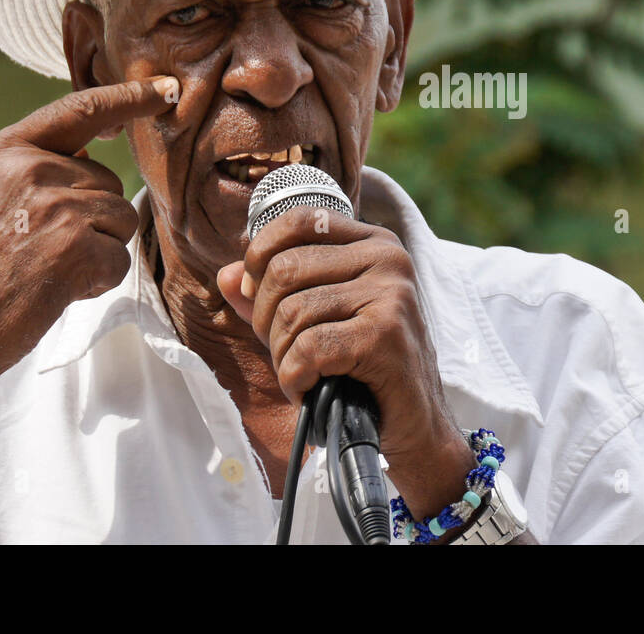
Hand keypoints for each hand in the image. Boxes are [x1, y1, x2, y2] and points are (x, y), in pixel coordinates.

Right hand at [0, 76, 178, 378]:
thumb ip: (40, 170)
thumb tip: (98, 154)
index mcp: (7, 150)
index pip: (80, 109)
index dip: (128, 98)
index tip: (166, 88)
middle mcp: (32, 169)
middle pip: (108, 183)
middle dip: (93, 220)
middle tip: (41, 250)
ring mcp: (56, 207)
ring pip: (121, 219)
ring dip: (99, 249)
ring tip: (47, 268)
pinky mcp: (77, 247)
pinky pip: (120, 259)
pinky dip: (98, 281)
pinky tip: (57, 289)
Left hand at [216, 208, 476, 517]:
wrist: (415, 422)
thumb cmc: (363, 367)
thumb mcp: (318, 318)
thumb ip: (271, 294)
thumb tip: (228, 276)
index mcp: (374, 242)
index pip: (300, 220)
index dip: (261, 254)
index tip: (256, 292)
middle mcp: (387, 258)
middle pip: (284, 270)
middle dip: (266, 319)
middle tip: (286, 350)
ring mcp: (390, 294)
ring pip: (291, 313)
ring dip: (282, 356)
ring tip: (304, 374)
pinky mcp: (385, 334)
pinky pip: (307, 349)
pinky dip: (295, 378)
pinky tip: (310, 389)